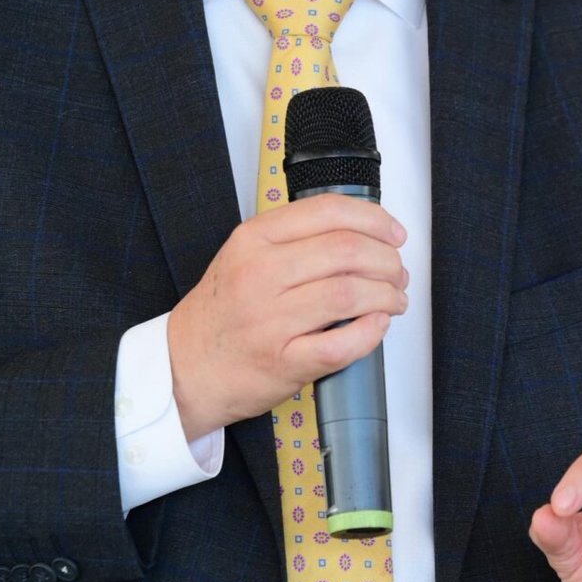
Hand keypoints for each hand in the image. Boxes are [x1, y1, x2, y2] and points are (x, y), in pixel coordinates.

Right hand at [167, 194, 407, 437]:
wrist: (183, 369)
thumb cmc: (221, 315)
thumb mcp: (243, 257)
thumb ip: (292, 239)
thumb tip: (360, 232)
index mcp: (253, 241)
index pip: (328, 212)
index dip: (374, 220)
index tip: (393, 233)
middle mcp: (260, 275)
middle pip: (347, 252)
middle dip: (387, 261)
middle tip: (397, 272)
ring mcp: (270, 321)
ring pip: (350, 294)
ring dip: (386, 295)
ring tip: (394, 299)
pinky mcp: (283, 362)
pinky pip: (342, 343)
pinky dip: (371, 332)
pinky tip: (377, 326)